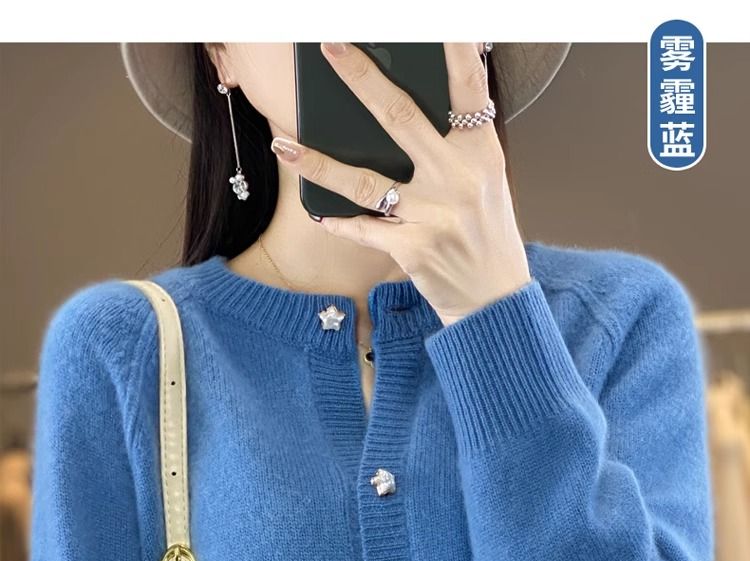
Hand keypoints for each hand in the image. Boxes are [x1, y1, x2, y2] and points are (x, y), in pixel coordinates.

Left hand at [271, 42, 531, 326]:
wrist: (495, 301)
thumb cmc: (487, 237)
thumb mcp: (488, 183)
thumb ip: (459, 143)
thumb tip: (419, 107)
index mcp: (481, 154)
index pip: (467, 90)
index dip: (452, 50)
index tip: (431, 20)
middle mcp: (458, 178)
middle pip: (400, 118)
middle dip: (361, 79)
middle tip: (330, 47)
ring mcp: (434, 214)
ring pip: (363, 180)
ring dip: (318, 162)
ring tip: (284, 144)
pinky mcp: (413, 249)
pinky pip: (364, 229)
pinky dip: (339, 222)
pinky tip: (319, 214)